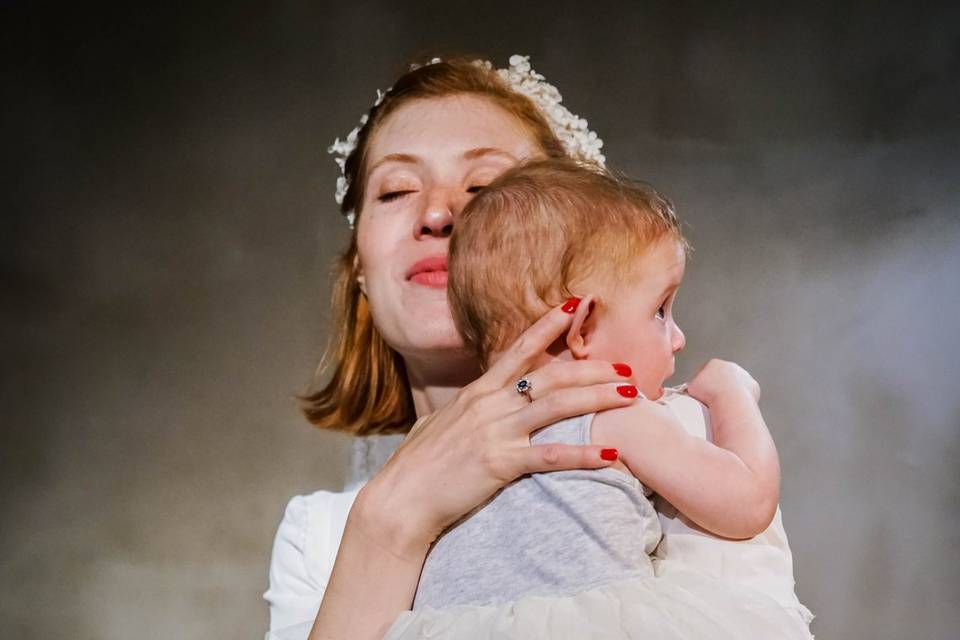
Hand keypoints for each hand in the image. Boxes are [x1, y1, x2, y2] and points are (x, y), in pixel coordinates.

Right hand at [355, 298, 639, 557]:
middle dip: (592, 367)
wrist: (400, 499)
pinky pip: (550, 456)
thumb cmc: (417, 464)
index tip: (577, 304)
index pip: (520, 349)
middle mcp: (490, 404)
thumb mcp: (440, 423)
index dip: (550, 325)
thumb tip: (479, 398)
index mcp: (478, 392)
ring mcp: (495, 432)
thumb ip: (466, 407)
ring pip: (557, 406)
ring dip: (598, 398)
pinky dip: (583, 454)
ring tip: (631, 396)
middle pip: (551, 375)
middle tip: (627, 367)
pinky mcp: (500, 463)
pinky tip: (611, 454)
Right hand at [686, 359, 760, 405]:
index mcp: (714, 363)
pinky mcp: (753, 385)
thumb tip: (691, 389)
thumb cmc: (710, 396)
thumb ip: (692, 385)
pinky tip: (735, 406)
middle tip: (713, 399)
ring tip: (724, 405)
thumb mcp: (691, 388)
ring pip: (735, 384)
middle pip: (722, 376)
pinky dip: (741, 398)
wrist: (731, 402)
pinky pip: (745, 392)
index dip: (702, 382)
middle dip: (718, 385)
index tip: (701, 393)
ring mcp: (743, 374)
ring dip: (730, 391)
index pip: (705, 370)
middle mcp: (730, 365)